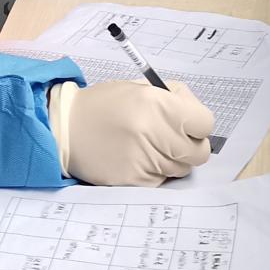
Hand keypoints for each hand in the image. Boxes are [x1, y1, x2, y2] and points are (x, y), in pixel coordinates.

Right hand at [46, 78, 214, 185]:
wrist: (65, 129)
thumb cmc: (104, 106)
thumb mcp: (140, 88)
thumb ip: (175, 99)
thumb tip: (198, 120)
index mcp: (156, 104)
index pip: (204, 123)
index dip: (197, 124)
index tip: (188, 125)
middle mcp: (152, 133)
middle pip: (199, 152)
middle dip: (190, 146)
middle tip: (172, 139)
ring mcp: (144, 160)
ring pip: (182, 169)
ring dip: (172, 160)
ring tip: (148, 147)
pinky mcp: (135, 181)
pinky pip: (162, 180)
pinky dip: (155, 172)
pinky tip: (136, 159)